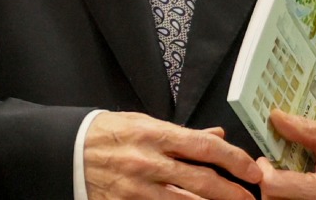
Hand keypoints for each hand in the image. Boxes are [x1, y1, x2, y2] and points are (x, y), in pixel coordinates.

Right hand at [84, 111, 261, 199]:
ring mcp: (137, 188)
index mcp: (152, 134)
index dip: (234, 159)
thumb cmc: (104, 134)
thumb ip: (180, 134)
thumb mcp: (141, 123)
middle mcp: (147, 162)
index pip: (204, 146)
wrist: (64, 151)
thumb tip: (216, 136)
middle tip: (250, 198)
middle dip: (233, 193)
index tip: (252, 170)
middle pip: (202, 181)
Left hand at [254, 110, 315, 199]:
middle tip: (268, 169)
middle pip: (273, 199)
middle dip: (267, 183)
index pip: (276, 186)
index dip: (264, 172)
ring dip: (274, 191)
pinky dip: (283, 196)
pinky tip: (287, 186)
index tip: (264, 160)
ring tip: (278, 177)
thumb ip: (305, 129)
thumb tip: (275, 116)